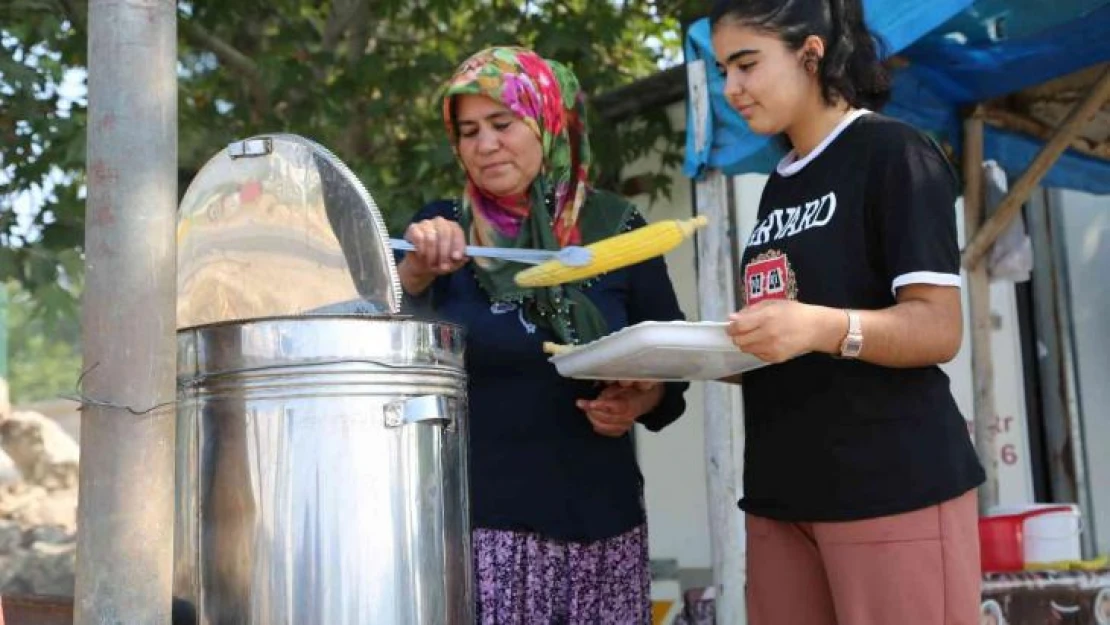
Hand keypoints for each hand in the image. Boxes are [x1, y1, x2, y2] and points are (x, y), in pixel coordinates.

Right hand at [400, 217, 468, 277]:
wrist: (421, 266)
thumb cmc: (439, 262)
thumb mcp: (452, 264)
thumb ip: (459, 260)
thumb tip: (466, 257)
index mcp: (452, 227)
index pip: (457, 231)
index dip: (458, 244)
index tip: (456, 257)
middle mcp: (440, 222)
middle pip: (444, 233)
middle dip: (444, 253)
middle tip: (443, 266)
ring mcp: (426, 224)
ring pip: (431, 238)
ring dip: (432, 255)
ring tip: (431, 264)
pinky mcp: (413, 228)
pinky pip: (419, 238)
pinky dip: (421, 250)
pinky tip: (422, 256)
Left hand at [576, 381, 663, 437]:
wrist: (646, 398)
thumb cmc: (632, 388)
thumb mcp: (623, 383)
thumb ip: (611, 386)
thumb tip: (597, 385)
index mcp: (630, 404)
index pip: (615, 407)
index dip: (602, 406)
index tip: (590, 403)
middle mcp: (628, 418)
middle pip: (606, 418)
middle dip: (592, 411)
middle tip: (583, 402)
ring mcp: (624, 425)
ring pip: (604, 426)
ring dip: (592, 417)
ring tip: (588, 408)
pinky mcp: (620, 430)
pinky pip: (606, 431)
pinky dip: (597, 426)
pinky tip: (593, 418)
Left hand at [727, 300, 841, 362]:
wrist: (815, 328)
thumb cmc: (793, 312)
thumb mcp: (772, 304)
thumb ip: (750, 310)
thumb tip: (732, 318)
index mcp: (766, 317)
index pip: (738, 327)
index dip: (731, 327)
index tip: (731, 326)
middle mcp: (767, 334)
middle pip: (739, 341)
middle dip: (737, 336)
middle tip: (744, 331)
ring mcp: (771, 348)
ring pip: (746, 349)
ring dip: (747, 342)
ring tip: (757, 335)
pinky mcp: (775, 358)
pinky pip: (757, 355)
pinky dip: (757, 349)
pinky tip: (767, 342)